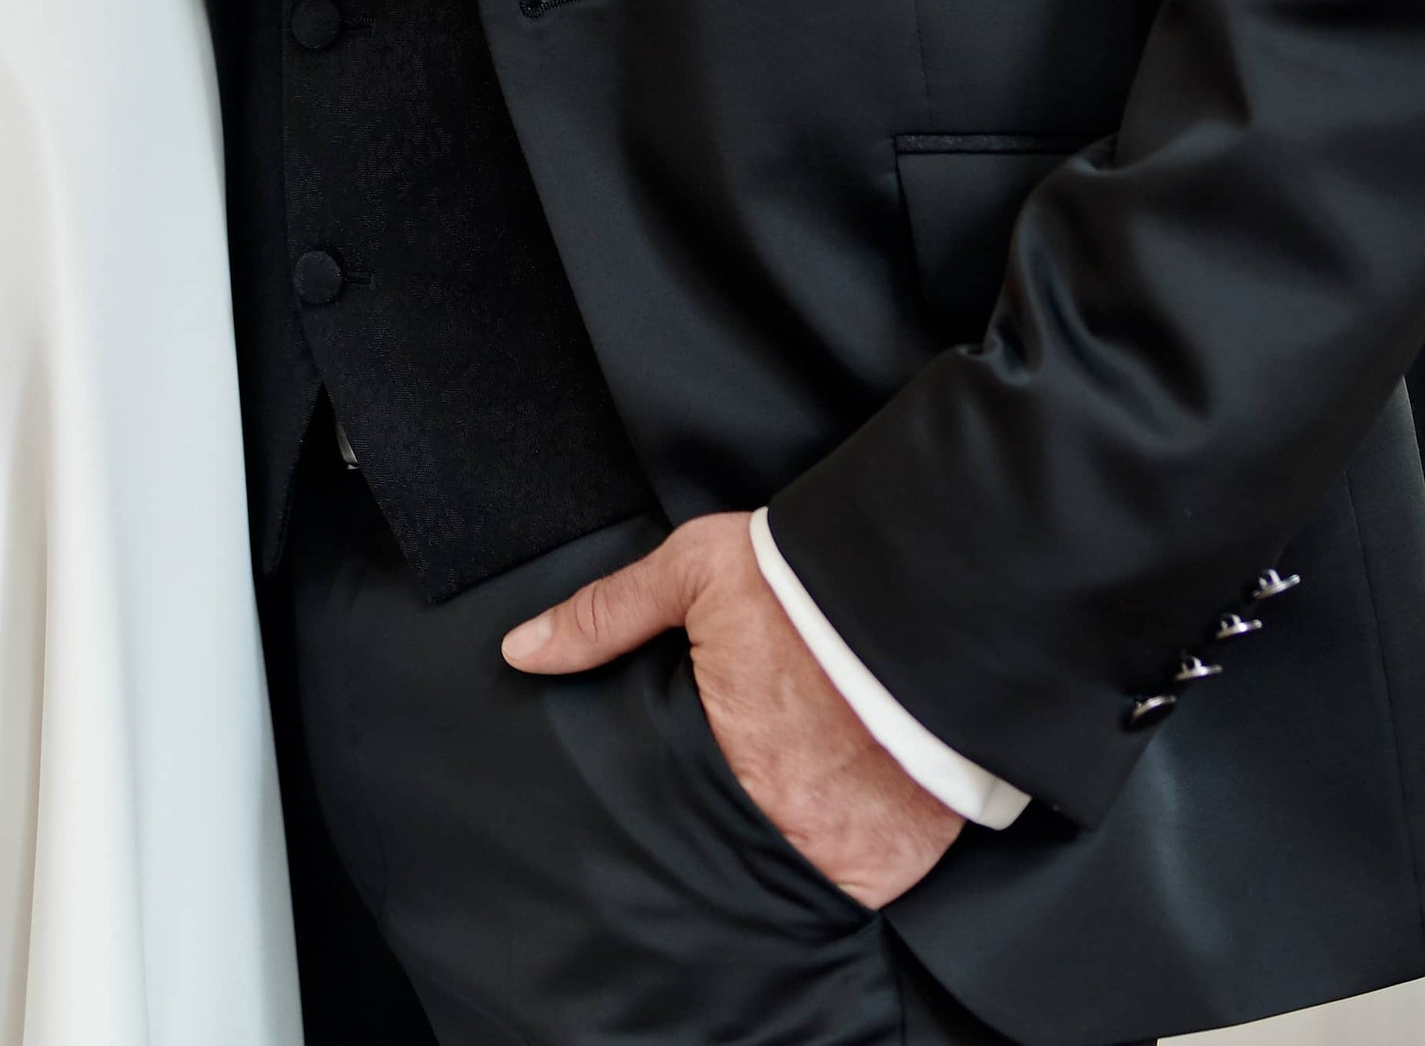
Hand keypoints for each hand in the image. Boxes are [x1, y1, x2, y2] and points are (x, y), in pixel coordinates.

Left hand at [500, 510, 961, 908]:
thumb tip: (520, 652)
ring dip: (794, 842)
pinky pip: (867, 876)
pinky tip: (845, 811)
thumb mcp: (692, 572)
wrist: (928, 595)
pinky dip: (854, 851)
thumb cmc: (802, 582)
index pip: (674, 810)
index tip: (680, 780)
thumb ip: (605, 615)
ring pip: (802, 870)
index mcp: (722, 765)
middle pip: (737, 847)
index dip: (674, 800)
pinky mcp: (907, 855)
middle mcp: (785, 826)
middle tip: (740, 785)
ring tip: (792, 797)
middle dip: (731, 826)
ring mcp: (851, 852)